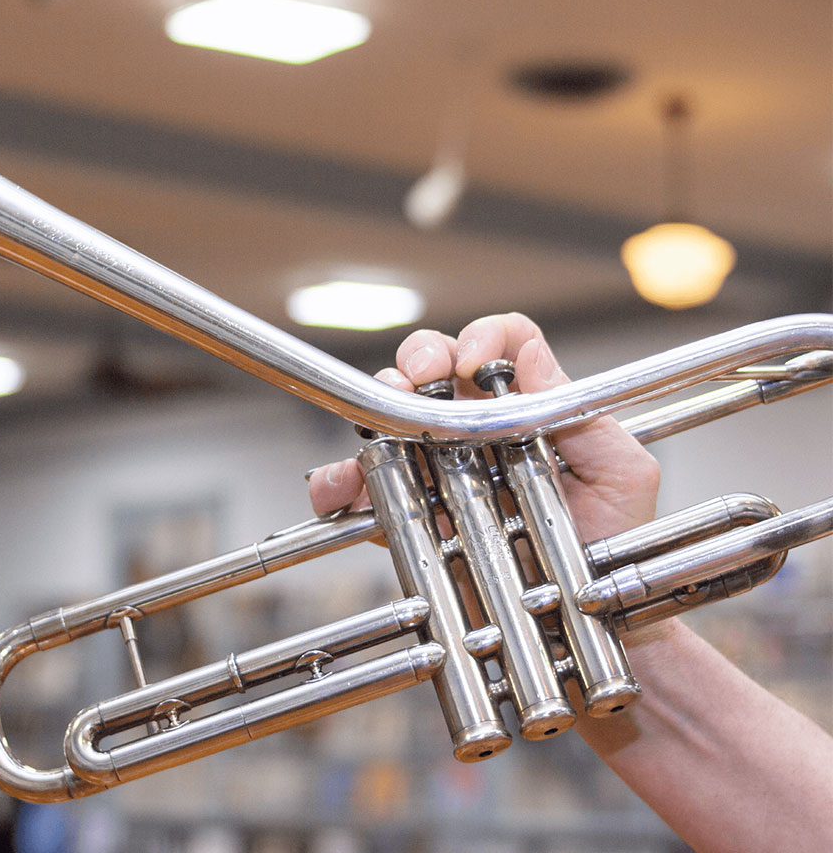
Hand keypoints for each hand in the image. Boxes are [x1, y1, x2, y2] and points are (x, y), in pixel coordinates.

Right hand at [307, 313, 659, 542]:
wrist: (586, 625)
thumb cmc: (613, 549)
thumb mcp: (622, 476)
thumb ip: (585, 414)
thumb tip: (534, 356)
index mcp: (532, 409)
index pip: (506, 345)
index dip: (486, 337)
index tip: (476, 362)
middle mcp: (482, 428)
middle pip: (439, 363)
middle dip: (421, 356)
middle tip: (420, 376)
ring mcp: (441, 466)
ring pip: (395, 412)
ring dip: (376, 408)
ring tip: (378, 424)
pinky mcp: (411, 511)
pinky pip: (364, 485)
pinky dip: (342, 482)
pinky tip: (340, 487)